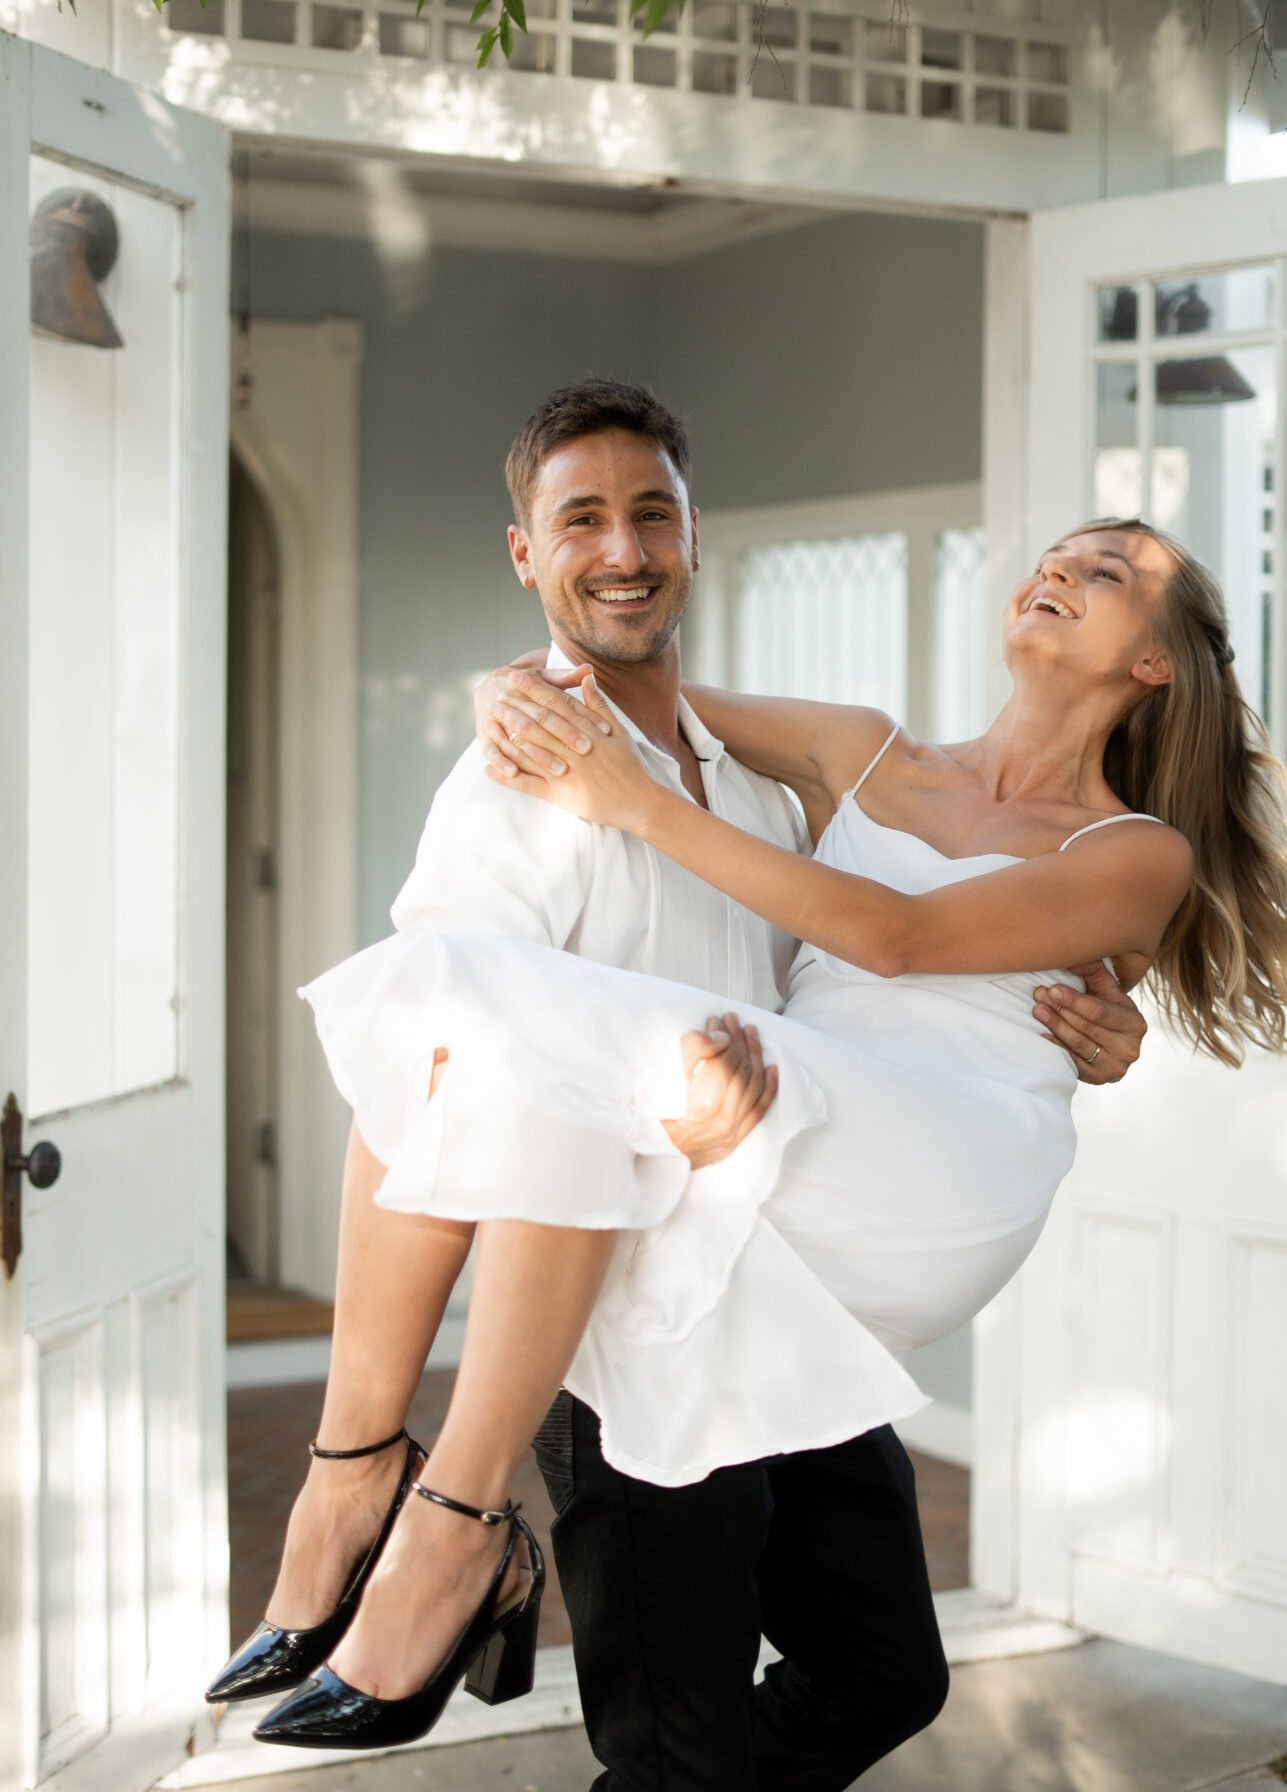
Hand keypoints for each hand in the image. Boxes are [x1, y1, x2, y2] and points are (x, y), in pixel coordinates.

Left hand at [482, 673, 659, 831]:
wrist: (639, 802)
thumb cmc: (631, 766)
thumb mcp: (620, 732)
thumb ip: (599, 706)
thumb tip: (587, 678)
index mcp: (588, 731)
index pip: (556, 704)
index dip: (534, 689)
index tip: (516, 676)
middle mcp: (574, 749)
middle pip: (538, 724)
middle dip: (515, 708)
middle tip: (495, 695)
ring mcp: (565, 773)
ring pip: (530, 751)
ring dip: (507, 737)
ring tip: (488, 724)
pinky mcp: (560, 795)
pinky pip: (529, 785)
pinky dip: (508, 777)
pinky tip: (490, 769)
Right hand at [662, 1015, 778, 1168]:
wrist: (652, 1155)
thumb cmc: (653, 1116)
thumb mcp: (662, 1080)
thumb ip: (692, 1052)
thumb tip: (719, 1036)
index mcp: (703, 1100)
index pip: (724, 1059)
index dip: (722, 1034)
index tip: (717, 1020)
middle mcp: (723, 1116)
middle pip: (740, 1069)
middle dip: (738, 1039)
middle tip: (733, 1020)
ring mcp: (732, 1129)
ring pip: (753, 1086)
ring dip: (754, 1056)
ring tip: (751, 1034)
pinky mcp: (735, 1138)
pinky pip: (759, 1110)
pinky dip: (768, 1088)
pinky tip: (771, 1069)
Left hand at [1034, 962, 1146, 1084]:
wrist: (1113, 1044)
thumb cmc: (1107, 1011)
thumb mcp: (1107, 992)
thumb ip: (1094, 972)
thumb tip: (1075, 953)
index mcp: (1135, 1023)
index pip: (1100, 1012)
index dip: (1074, 1000)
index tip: (1052, 989)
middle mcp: (1130, 1048)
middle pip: (1087, 1027)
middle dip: (1061, 1010)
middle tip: (1038, 995)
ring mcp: (1115, 1067)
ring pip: (1078, 1044)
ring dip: (1055, 1025)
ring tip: (1037, 1010)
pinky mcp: (1099, 1078)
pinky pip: (1073, 1062)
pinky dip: (1056, 1047)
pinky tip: (1043, 1034)